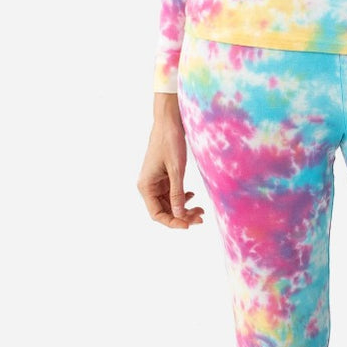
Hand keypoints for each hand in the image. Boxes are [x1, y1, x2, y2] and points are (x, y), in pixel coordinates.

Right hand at [137, 99, 205, 229]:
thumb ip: (177, 194)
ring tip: (200, 210)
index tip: (189, 225)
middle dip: (182, 216)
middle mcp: (148, 186)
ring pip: (169, 203)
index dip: (172, 222)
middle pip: (164, 210)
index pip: (157, 214)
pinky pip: (172, 194)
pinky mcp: (163, 176)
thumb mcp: (176, 170)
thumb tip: (179, 216)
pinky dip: (182, 198)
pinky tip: (192, 196)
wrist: (169, 121)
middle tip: (201, 217)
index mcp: (145, 186)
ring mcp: (156, 182)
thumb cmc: (170, 142)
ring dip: (184, 208)